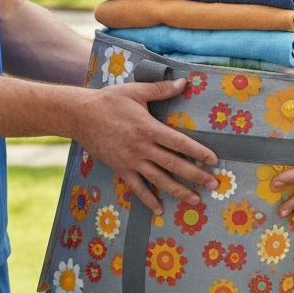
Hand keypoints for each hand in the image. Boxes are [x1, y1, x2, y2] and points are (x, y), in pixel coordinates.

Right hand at [76, 78, 218, 214]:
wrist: (80, 116)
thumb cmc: (109, 101)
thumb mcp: (136, 91)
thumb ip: (161, 89)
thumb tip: (184, 83)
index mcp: (149, 128)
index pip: (179, 142)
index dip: (198, 152)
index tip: (213, 160)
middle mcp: (142, 147)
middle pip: (174, 165)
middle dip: (195, 175)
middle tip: (213, 184)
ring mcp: (131, 161)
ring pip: (159, 180)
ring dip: (178, 191)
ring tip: (195, 200)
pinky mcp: (120, 169)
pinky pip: (137, 188)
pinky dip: (149, 200)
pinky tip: (160, 210)